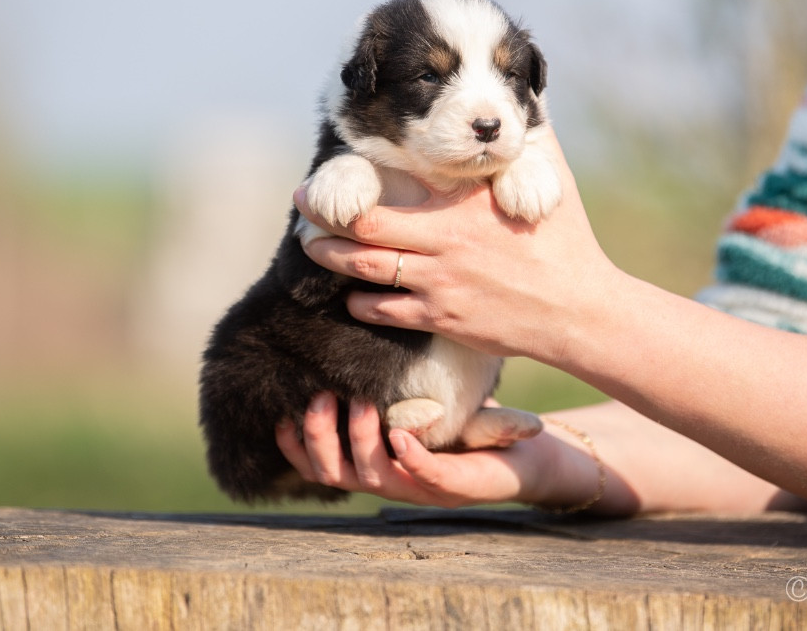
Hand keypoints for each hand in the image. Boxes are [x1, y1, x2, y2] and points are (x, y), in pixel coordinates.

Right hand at [275, 392, 547, 506]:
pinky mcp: (453, 487)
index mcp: (373, 463)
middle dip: (318, 436)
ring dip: (358, 440)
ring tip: (359, 403)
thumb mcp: (421, 393)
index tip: (283, 409)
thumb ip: (390, 373)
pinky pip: (424, 476)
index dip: (294, 442)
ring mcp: (418, 486)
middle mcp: (387, 480)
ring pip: (369, 476)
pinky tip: (401, 434)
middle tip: (320, 396)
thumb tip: (357, 318)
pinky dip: (409, 457)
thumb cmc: (466, 424)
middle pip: (330, 472)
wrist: (524, 454)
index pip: (317, 463)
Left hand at [293, 127, 621, 363]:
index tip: (327, 176)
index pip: (390, 190)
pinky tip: (351, 295)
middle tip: (301, 210)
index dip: (350, 185)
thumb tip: (526, 93)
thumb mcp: (549, 179)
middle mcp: (445, 243)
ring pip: (366, 271)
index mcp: (463, 204)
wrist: (579, 310)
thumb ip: (529, 136)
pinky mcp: (443, 319)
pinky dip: (360, 302)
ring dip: (333, 259)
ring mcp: (440, 284)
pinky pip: (386, 311)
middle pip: (364, 231)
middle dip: (323, 221)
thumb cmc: (565, 240)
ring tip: (312, 248)